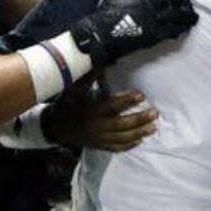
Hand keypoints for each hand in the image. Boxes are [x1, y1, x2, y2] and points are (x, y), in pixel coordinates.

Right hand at [43, 88, 157, 151]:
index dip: (127, 100)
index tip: (141, 95)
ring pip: (121, 138)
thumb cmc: (67, 104)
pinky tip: (139, 140)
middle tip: (154, 113)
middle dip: (139, 119)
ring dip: (139, 133)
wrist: (55, 127)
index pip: (112, 105)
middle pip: (121, 125)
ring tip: (153, 127)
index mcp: (91, 110)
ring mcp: (98, 138)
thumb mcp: (74, 88)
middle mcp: (96, 126)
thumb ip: (89, 77)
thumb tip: (102, 62)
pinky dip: (128, 145)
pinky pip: (115, 148)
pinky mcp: (99, 145)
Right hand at [70, 0, 196, 66]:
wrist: (102, 33)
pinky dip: (181, 30)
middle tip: (186, 4)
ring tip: (193, 18)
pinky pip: (174, 30)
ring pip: (179, 13)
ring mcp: (155, 18)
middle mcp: (151, 2)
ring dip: (188, 15)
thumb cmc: (105, 14)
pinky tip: (183, 30)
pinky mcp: (155, 34)